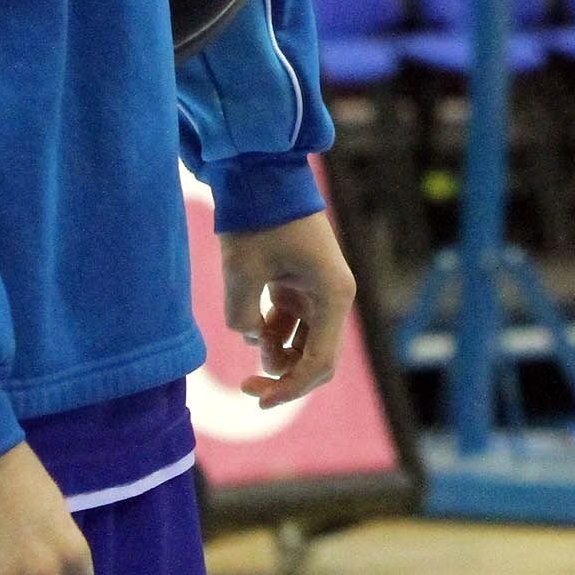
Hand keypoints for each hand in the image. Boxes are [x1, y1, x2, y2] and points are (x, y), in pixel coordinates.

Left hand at [218, 210, 354, 407]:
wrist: (262, 173)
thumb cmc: (259, 217)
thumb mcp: (241, 270)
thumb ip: (242, 316)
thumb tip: (253, 336)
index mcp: (333, 295)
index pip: (319, 362)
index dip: (291, 389)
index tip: (259, 401)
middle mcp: (332, 297)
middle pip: (316, 359)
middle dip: (284, 377)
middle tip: (248, 388)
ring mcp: (317, 291)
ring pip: (302, 344)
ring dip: (276, 356)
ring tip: (250, 346)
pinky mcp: (300, 284)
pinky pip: (291, 324)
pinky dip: (271, 333)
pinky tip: (252, 325)